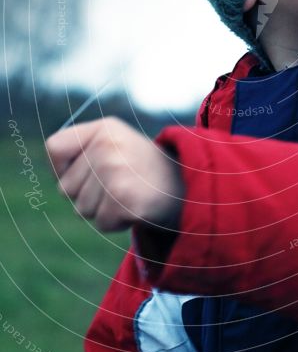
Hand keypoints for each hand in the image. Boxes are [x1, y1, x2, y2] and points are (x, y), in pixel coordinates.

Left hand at [45, 117, 183, 232]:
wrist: (189, 186)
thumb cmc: (144, 170)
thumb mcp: (116, 144)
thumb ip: (82, 152)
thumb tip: (57, 180)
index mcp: (104, 128)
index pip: (55, 148)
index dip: (63, 167)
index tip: (86, 172)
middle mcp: (106, 145)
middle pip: (66, 187)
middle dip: (88, 195)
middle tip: (121, 185)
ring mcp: (114, 171)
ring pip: (82, 209)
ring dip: (104, 210)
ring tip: (130, 194)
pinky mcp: (123, 199)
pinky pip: (101, 223)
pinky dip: (117, 223)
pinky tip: (137, 207)